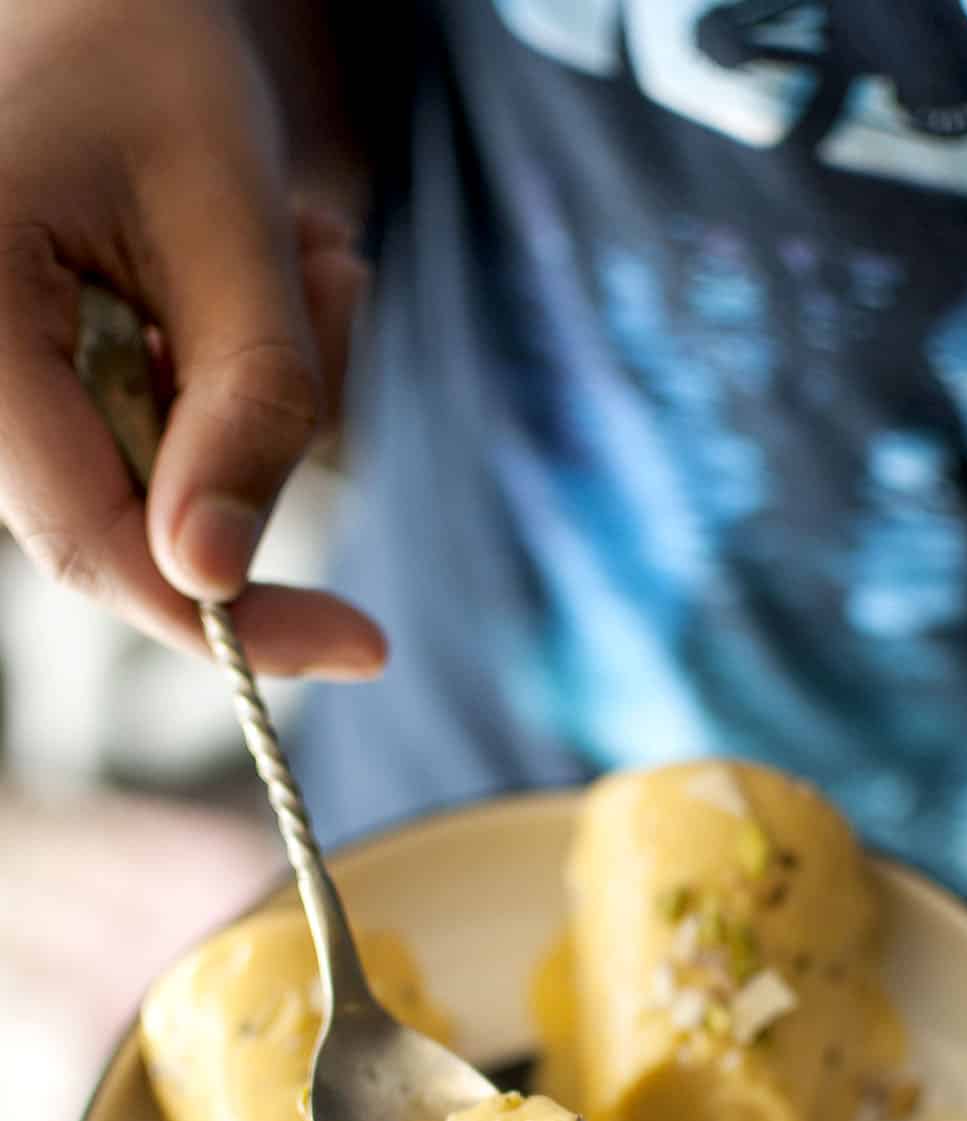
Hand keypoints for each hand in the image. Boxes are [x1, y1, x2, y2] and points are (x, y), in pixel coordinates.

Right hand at [0, 0, 382, 677]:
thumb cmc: (141, 58)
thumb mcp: (227, 219)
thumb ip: (243, 402)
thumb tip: (218, 578)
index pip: (91, 544)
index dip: (230, 615)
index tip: (360, 645)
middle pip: (138, 518)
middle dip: (268, 439)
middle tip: (328, 283)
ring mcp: (1, 391)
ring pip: (169, 481)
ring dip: (270, 390)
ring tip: (300, 249)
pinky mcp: (45, 384)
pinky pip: (164, 435)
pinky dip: (243, 372)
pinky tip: (268, 263)